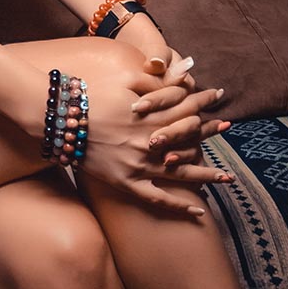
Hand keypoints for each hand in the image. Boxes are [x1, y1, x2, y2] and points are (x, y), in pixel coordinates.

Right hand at [72, 49, 229, 218]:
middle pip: (191, 138)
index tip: (218, 94)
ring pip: (182, 172)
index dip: (205, 100)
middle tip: (227, 127)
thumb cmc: (90, 95)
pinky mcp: (126, 182)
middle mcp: (151, 140)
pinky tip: (198, 211)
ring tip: (227, 177)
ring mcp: (140, 164)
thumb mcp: (124, 80)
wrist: (59, 119)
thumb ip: (155, 80)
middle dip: (211, 130)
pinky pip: (158, 199)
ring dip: (207, 174)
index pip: (188, 106)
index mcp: (152, 114)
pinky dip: (179, 206)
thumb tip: (182, 77)